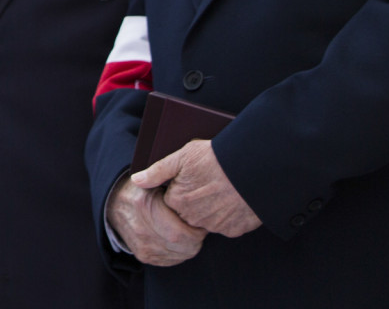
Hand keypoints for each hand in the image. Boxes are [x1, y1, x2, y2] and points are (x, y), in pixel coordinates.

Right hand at [106, 171, 205, 266]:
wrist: (113, 203)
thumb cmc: (140, 190)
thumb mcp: (151, 179)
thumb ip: (163, 176)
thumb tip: (184, 186)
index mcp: (143, 206)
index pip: (181, 232)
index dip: (196, 229)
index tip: (198, 218)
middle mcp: (141, 229)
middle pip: (183, 246)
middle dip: (196, 238)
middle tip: (197, 227)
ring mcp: (142, 245)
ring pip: (181, 255)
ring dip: (190, 246)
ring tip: (188, 231)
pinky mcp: (143, 255)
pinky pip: (173, 260)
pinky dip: (181, 252)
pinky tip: (178, 240)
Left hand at [136, 139, 261, 237]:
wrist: (252, 168)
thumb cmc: (215, 159)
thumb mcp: (182, 157)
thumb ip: (157, 171)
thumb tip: (137, 181)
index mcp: (177, 200)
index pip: (172, 198)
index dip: (181, 186)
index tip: (193, 177)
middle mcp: (193, 218)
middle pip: (187, 211)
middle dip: (195, 200)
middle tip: (208, 183)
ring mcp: (214, 226)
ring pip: (206, 219)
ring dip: (211, 209)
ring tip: (222, 190)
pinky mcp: (234, 230)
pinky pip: (226, 225)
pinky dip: (229, 216)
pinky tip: (234, 200)